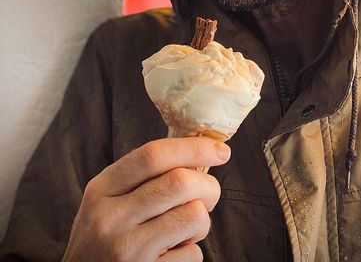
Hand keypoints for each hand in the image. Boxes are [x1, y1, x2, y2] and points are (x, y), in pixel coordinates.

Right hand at [63, 137, 229, 260]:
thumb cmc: (103, 239)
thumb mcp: (107, 201)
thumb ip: (142, 177)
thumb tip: (198, 154)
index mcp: (102, 189)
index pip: (153, 155)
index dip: (193, 148)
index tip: (220, 150)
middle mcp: (110, 218)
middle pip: (180, 182)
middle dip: (208, 185)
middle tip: (208, 194)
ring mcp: (127, 250)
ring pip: (193, 215)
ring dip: (202, 220)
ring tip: (185, 228)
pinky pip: (192, 253)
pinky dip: (191, 251)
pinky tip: (172, 254)